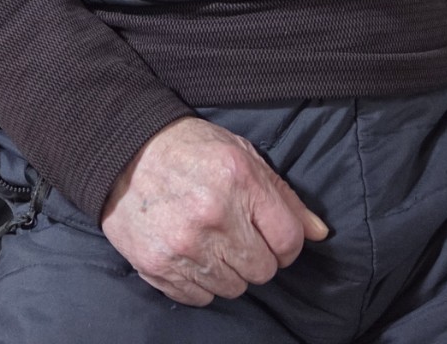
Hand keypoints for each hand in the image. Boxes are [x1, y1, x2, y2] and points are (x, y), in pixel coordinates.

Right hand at [100, 116, 327, 306]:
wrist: (126, 151)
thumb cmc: (190, 149)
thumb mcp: (242, 155)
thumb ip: (283, 196)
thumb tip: (320, 233)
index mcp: (240, 180)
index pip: (288, 241)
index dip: (286, 243)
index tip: (272, 235)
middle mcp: (214, 215)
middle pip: (263, 271)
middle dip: (257, 256)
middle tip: (237, 234)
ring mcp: (184, 245)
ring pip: (233, 288)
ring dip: (228, 270)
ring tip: (211, 239)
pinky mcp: (158, 266)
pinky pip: (201, 297)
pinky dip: (201, 281)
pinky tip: (191, 251)